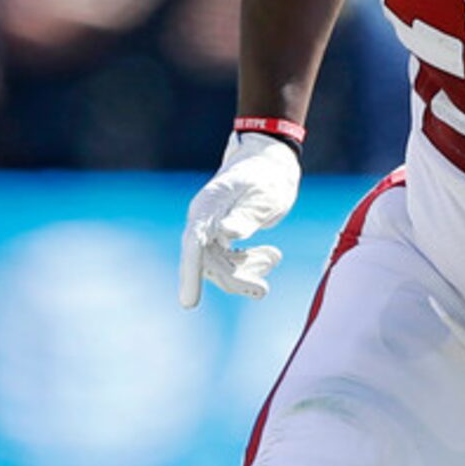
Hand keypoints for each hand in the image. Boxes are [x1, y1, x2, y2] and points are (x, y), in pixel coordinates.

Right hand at [179, 132, 301, 306]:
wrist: (271, 162)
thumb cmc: (269, 177)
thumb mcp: (264, 196)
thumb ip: (245, 215)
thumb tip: (225, 234)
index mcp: (209, 205)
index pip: (194, 244)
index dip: (191, 273)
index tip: (189, 303)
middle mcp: (204, 217)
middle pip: (208, 261)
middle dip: (234, 279)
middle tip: (263, 290)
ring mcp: (210, 226)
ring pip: (218, 264)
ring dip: (244, 272)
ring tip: (275, 258)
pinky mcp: (221, 233)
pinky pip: (228, 259)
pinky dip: (248, 264)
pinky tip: (272, 258)